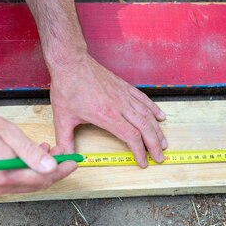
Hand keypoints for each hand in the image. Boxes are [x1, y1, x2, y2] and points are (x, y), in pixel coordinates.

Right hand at [0, 110, 76, 195]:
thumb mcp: (7, 134)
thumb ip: (30, 152)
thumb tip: (51, 166)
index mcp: (4, 176)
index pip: (43, 178)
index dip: (61, 169)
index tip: (73, 160)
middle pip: (37, 184)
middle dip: (53, 170)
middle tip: (63, 154)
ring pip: (27, 183)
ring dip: (40, 170)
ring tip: (47, 151)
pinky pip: (15, 181)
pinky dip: (27, 171)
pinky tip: (30, 156)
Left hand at [49, 56, 166, 166]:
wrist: (71, 62)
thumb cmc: (67, 88)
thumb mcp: (62, 118)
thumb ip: (64, 140)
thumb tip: (65, 156)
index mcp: (107, 115)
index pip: (131, 137)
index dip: (140, 152)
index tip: (143, 162)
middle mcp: (120, 106)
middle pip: (145, 128)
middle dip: (155, 145)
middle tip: (159, 158)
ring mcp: (124, 95)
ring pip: (147, 115)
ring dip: (157, 130)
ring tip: (163, 143)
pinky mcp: (124, 87)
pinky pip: (144, 100)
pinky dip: (154, 110)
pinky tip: (160, 117)